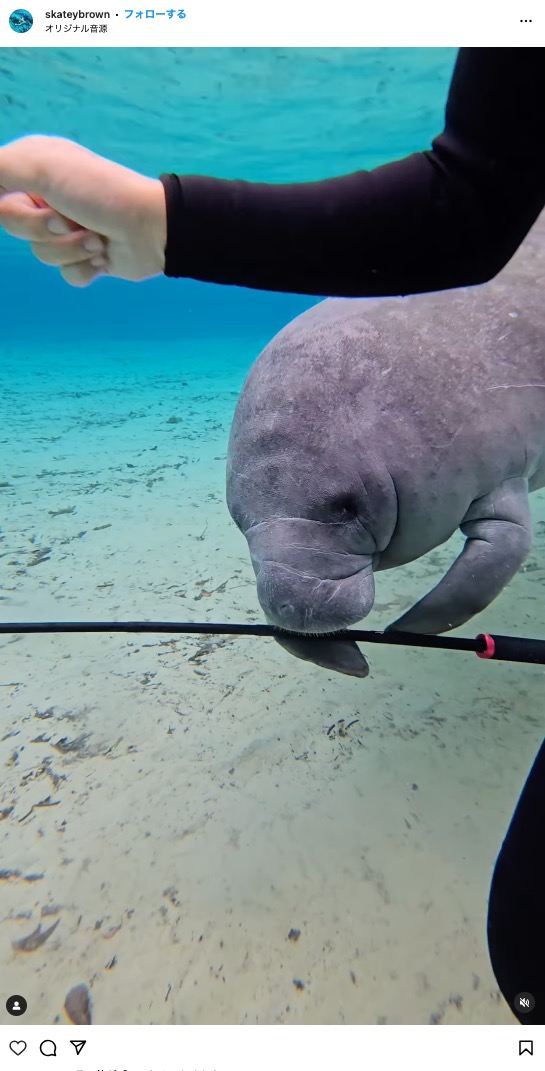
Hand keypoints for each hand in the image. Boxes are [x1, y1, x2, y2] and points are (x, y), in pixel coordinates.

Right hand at [0, 135, 166, 286]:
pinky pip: (65, 273)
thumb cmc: (100, 192)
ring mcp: (67, 225)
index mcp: (34, 167)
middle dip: (43, 231)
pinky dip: (84, 269)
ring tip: (95, 239)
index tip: (34, 204)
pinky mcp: (86, 255)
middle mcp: (47, 194)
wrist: (152, 228)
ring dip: (70, 250)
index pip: (0, 196)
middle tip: (69, 220)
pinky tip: (103, 256)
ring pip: (41, 253)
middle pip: (14, 226)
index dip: (13, 209)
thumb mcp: (43, 168)